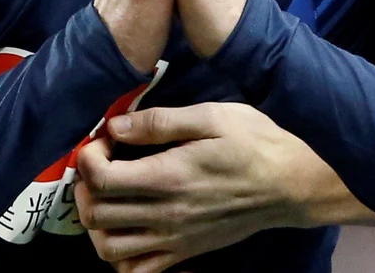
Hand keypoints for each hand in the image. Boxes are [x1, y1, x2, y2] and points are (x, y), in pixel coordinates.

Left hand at [75, 103, 371, 271]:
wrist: (291, 184)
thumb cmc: (254, 142)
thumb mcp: (211, 116)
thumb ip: (160, 122)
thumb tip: (115, 126)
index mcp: (168, 178)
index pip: (100, 178)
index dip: (88, 156)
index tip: (103, 139)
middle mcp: (165, 215)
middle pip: (95, 214)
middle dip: (84, 186)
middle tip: (100, 163)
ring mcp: (174, 240)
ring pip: (107, 249)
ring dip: (95, 223)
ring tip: (107, 196)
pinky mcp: (184, 253)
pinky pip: (137, 271)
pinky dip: (119, 256)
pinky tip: (127, 228)